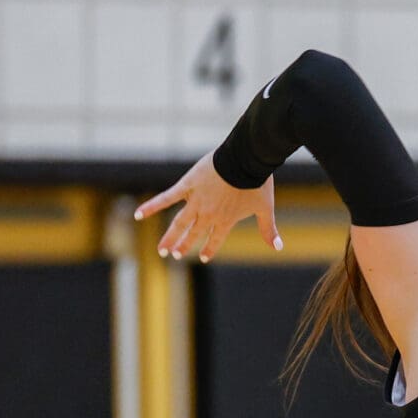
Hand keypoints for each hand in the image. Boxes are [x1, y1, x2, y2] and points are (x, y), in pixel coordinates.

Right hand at [135, 152, 281, 263]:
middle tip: (173, 255)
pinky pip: (166, 198)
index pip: (215, 239)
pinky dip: (152, 206)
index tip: (202, 257)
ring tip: (161, 249)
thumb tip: (279, 247)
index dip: (209, 249)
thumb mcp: (266, 209)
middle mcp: (209, 215)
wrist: (246, 161)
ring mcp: (196, 201)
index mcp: (226, 220)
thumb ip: (269, 230)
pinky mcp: (187, 186)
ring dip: (169, 237)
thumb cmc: (258, 184)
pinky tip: (138, 215)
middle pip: (193, 234)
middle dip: (183, 246)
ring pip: (179, 223)